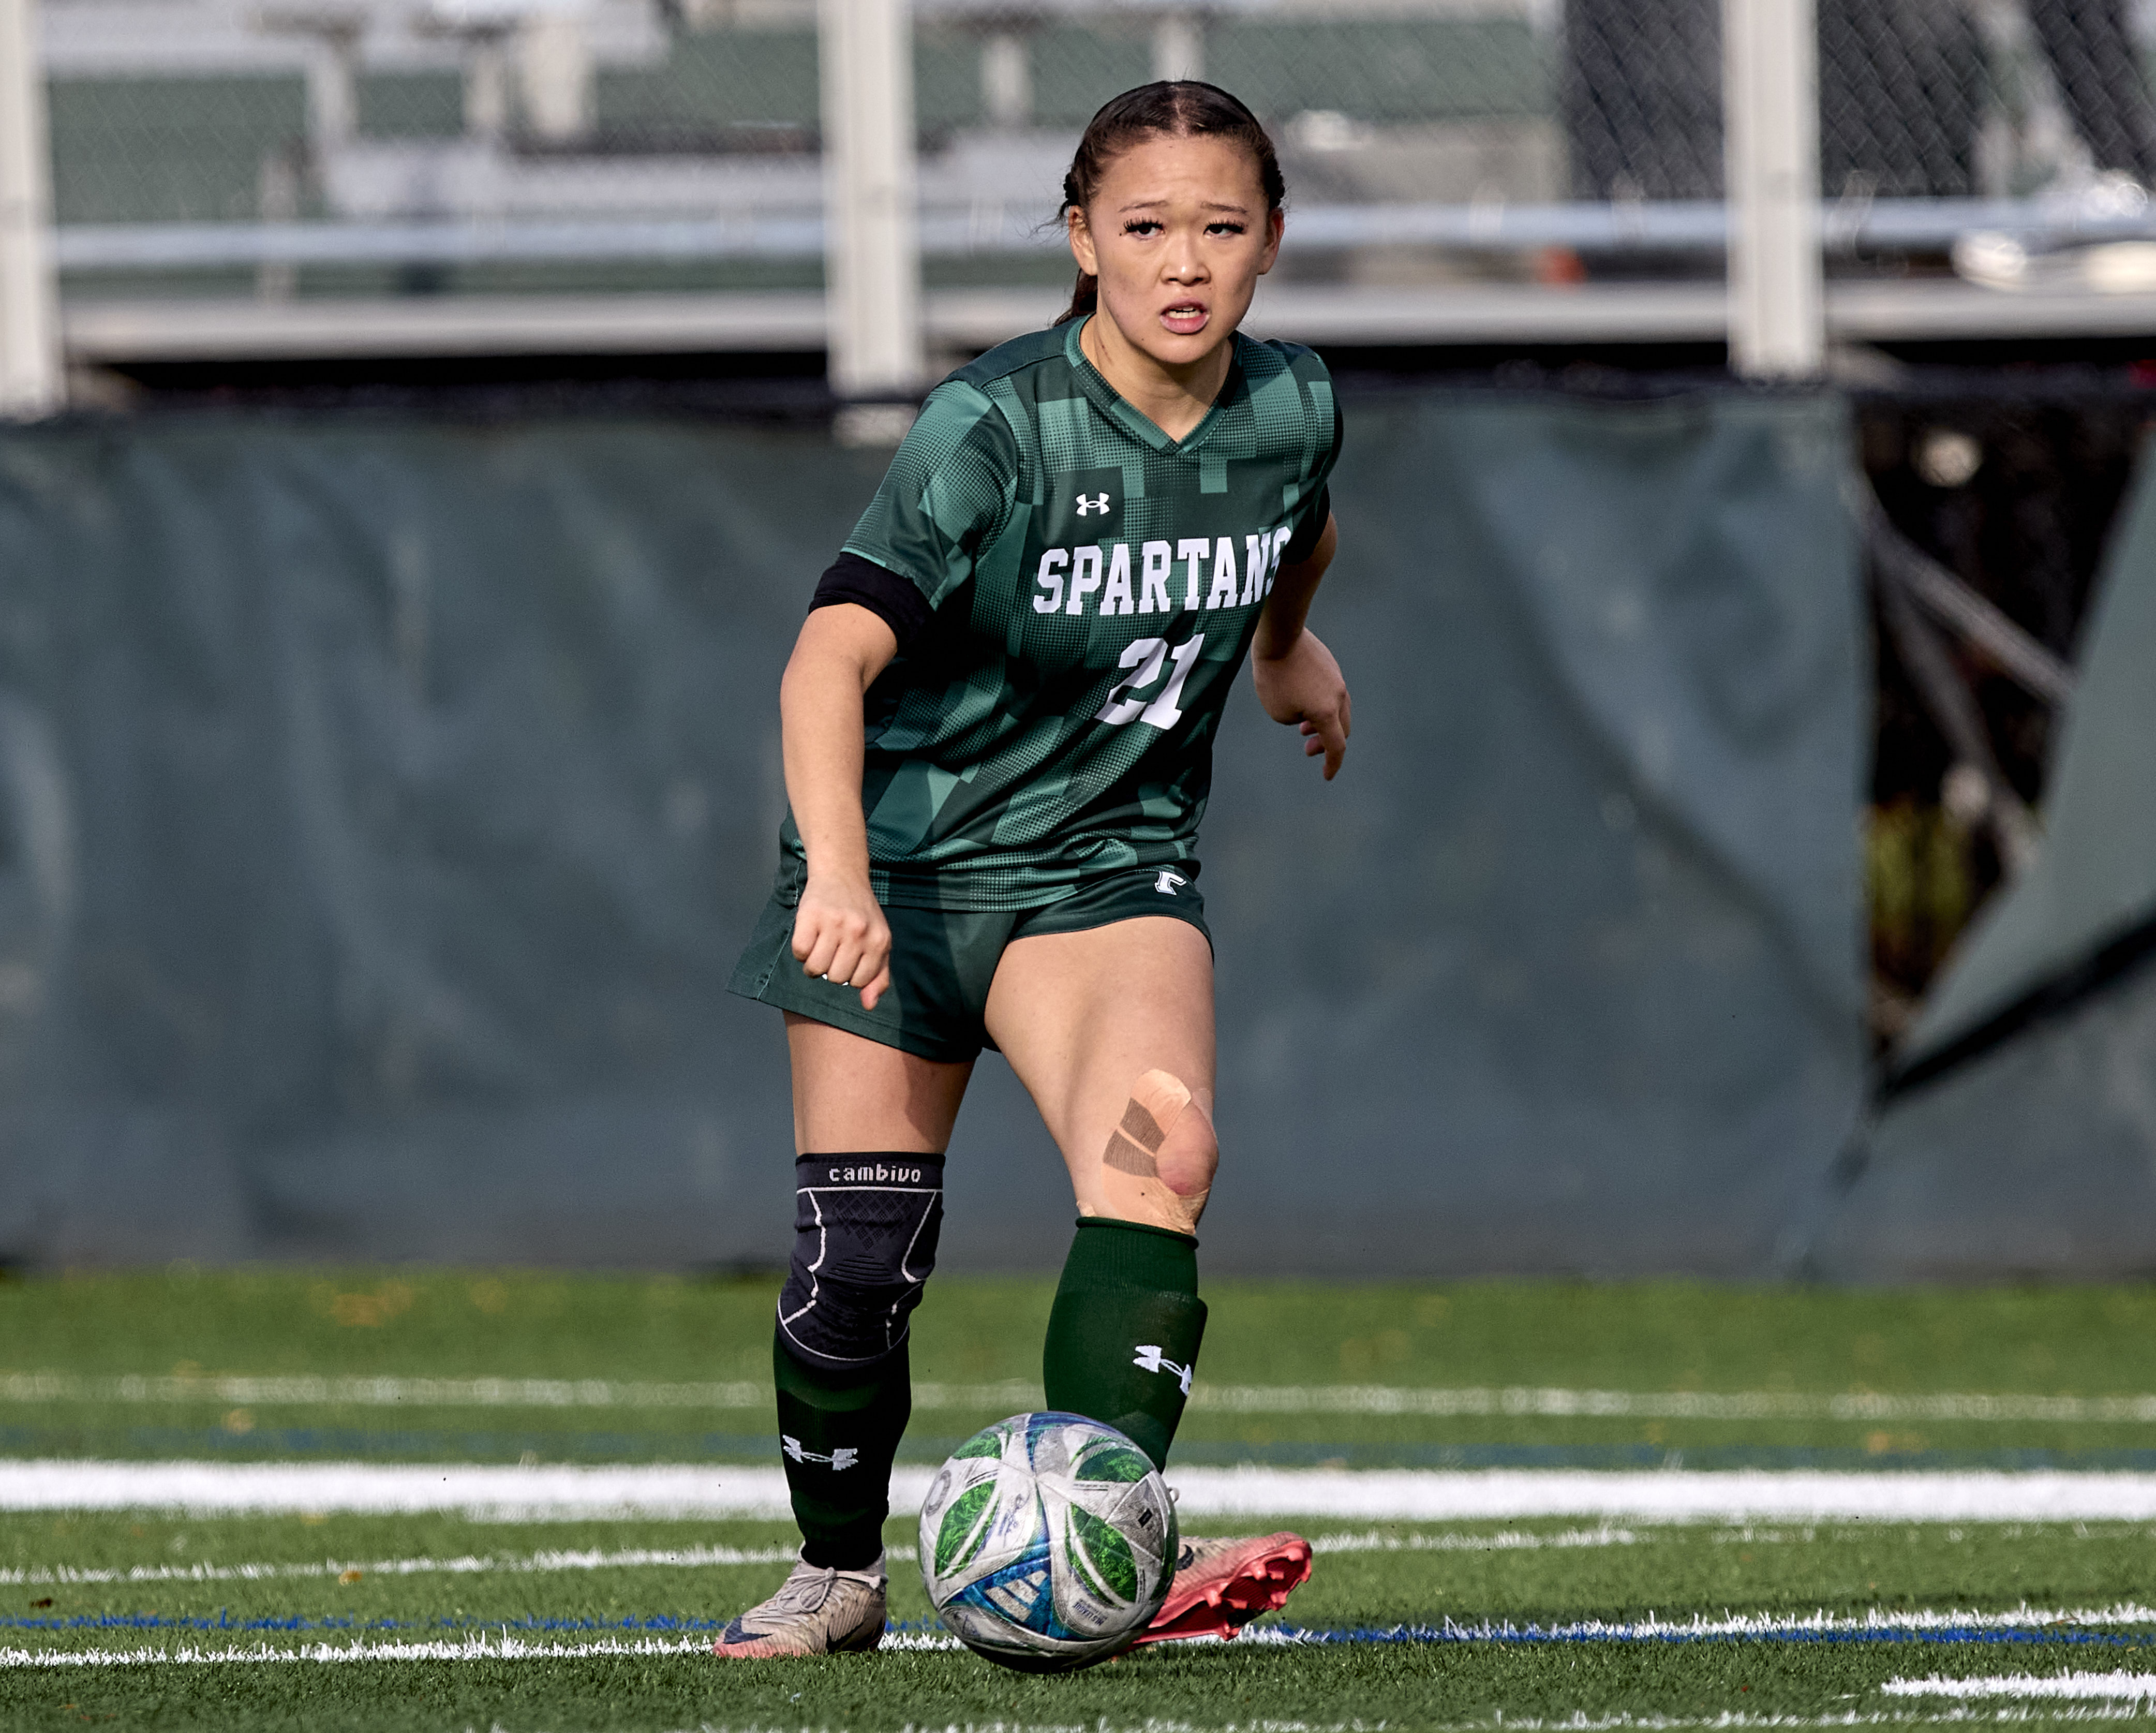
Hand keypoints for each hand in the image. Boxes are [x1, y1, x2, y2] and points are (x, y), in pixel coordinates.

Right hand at [791, 872, 892, 1010]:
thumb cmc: (861, 915)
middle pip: (835, 978)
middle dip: (830, 969)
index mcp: (879, 941)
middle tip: (831, 950)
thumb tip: (868, 1006)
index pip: (858, 982)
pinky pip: (799, 952)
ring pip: (815, 968)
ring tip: (819, 946)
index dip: (849, 976)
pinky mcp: (811, 915)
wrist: (842, 875)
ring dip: (812, 963)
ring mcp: (834, 923)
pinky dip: (800, 950)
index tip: (847, 958)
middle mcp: (859, 932)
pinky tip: (809, 936)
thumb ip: (878, 976)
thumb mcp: (878, 942)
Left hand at [1252, 628, 1350, 779]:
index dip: (1332, 764)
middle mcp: (1338, 696)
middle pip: (1342, 728)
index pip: (1337, 746)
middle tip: (1308, 748)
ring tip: (1302, 726)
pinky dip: (1321, 704)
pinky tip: (1303, 700)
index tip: (1326, 775)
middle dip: (1326, 743)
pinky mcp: (1330, 665)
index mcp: (1327, 712)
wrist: (1279, 636)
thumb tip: (1306, 714)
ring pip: (1338, 709)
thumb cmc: (1275, 676)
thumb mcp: (1279, 712)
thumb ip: (1297, 720)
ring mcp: (1337, 678)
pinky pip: (1330, 691)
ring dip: (1323, 723)